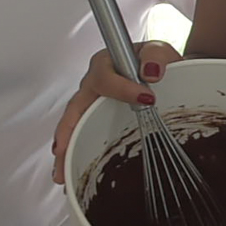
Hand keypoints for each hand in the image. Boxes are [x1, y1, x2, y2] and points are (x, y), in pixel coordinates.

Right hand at [51, 41, 182, 183]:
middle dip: (67, 132)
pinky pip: (83, 136)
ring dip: (66, 151)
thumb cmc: (156, 63)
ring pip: (73, 127)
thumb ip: (156, 55)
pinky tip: (71, 173)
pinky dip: (76, 154)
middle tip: (62, 151)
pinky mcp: (96, 119)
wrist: (164, 75)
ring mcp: (91, 104)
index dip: (122, 89)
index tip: (147, 97)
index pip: (104, 78)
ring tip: (61, 174)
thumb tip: (150, 71)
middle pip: (75, 109)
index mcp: (105, 66)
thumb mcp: (159, 51)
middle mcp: (92, 85)